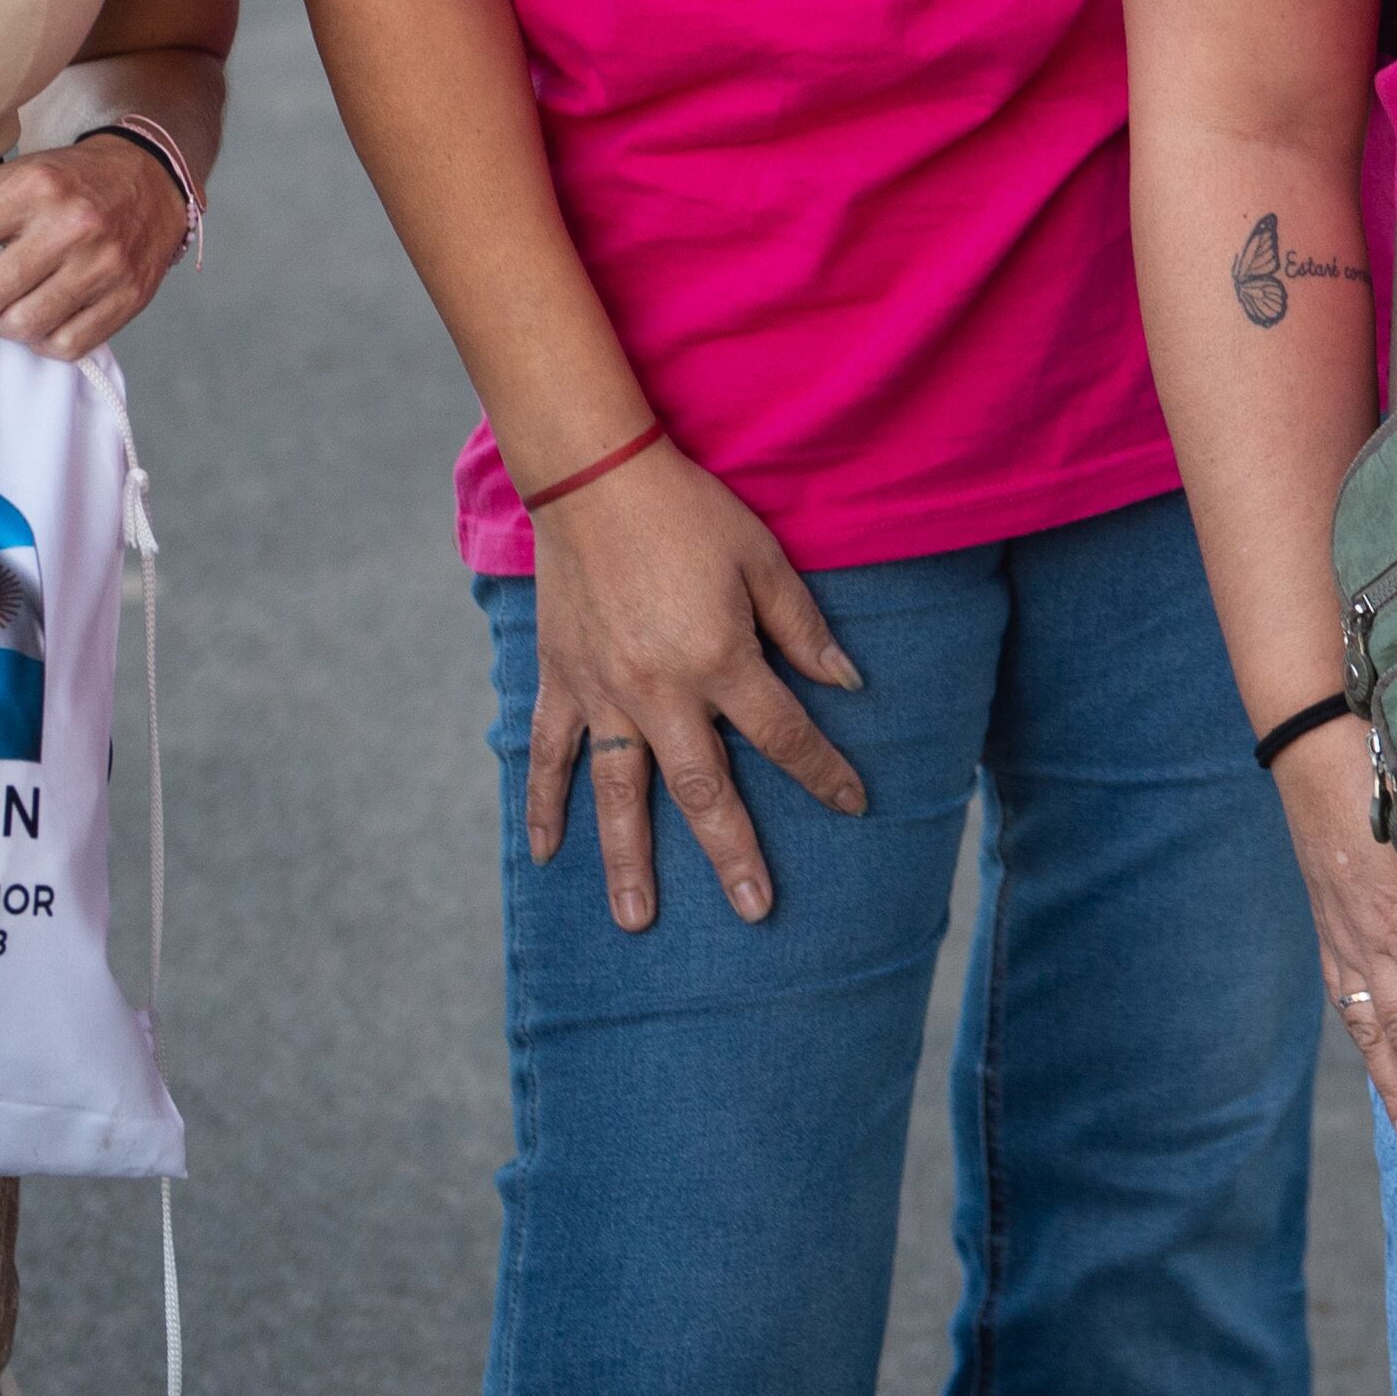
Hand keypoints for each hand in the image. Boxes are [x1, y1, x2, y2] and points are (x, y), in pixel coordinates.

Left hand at [0, 132, 184, 359]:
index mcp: (33, 188)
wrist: (150, 182)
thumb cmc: (66, 183)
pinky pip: (65, 346)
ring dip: (0, 325)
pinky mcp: (128, 298)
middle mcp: (71, 225)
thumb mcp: (5, 177)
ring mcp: (103, 266)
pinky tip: (42, 316)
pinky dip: (42, 340)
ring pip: (21, 328)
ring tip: (4, 305)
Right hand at [524, 442, 866, 927]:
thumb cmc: (689, 512)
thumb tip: (848, 683)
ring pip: (619, 794)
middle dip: (734, 854)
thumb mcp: (763, 559)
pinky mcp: (560, 680)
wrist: (594, 476)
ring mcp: (603, 694)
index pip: (784, 735)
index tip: (854, 804)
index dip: (824, 772)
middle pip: (704, 790)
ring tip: (639, 920)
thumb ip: (803, 628)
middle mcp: (661, 692)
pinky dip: (542, 806)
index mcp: (720, 660)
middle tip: (756, 911)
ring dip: (629, 861)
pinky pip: (549, 755)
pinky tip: (544, 854)